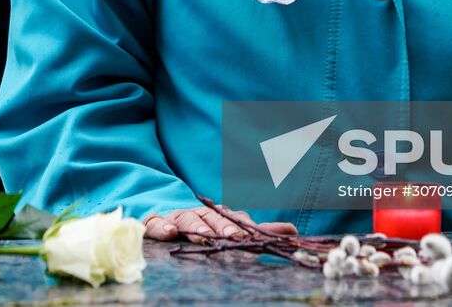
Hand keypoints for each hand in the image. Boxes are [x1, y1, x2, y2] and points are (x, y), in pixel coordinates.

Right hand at [142, 206, 297, 242]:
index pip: (235, 219)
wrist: (164, 218)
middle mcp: (202, 214)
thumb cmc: (203, 227)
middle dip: (225, 227)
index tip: (255, 236)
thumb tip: (294, 231)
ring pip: (189, 219)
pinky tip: (169, 233)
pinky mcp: (157, 223)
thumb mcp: (230, 229)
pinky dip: (162, 227)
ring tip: (206, 237)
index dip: (244, 227)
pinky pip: (157, 224)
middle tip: (235, 237)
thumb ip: (261, 231)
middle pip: (214, 219)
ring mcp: (179, 217)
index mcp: (220, 215)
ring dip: (198, 227)